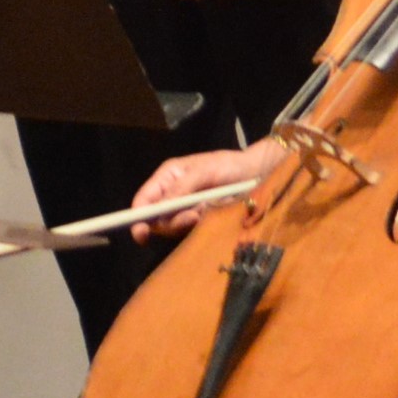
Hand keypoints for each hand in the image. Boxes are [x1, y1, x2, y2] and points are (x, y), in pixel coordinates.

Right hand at [128, 141, 281, 240]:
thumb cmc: (229, 166)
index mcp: (168, 178)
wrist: (258, 174)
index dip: (138, 216)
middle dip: (171, 221)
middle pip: (156, 218)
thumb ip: (181, 188)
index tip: (141, 232)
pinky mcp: (201, 219)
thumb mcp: (204, 171)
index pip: (144, 199)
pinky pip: (191, 229)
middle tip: (192, 216)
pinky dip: (200, 225)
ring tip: (207, 211)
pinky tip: (212, 213)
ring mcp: (186, 208)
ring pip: (174, 226)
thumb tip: (160, 208)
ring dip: (188, 223)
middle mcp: (172, 194)